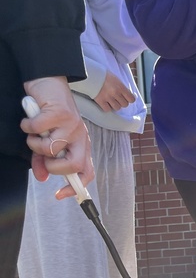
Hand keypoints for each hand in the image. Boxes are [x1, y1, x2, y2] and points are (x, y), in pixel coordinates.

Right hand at [21, 77, 93, 194]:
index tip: (59, 195)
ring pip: (50, 149)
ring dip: (34, 142)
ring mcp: (72, 125)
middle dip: (52, 166)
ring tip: (34, 131)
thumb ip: (44, 160)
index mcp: (81, 144)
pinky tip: (31, 118)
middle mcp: (80, 136)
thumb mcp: (47, 140)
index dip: (76, 187)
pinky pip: (37, 130)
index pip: (87, 172)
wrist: (49, 83)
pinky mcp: (60, 113)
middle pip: (73, 166)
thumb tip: (41, 177)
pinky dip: (27, 126)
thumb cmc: (49, 114)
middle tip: (42, 154)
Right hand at [94, 72, 134, 112]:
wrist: (91, 74)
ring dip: (115, 105)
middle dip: (122, 102)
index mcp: (121, 87)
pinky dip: (107, 107)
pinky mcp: (100, 101)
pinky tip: (106, 103)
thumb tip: (129, 94)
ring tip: (112, 101)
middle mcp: (115, 93)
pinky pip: (107, 109)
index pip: (131, 99)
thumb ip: (123, 87)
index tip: (128, 98)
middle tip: (118, 99)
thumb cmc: (104, 75)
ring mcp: (108, 97)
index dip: (130, 99)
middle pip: (125, 104)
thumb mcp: (116, 79)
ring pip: (117, 108)